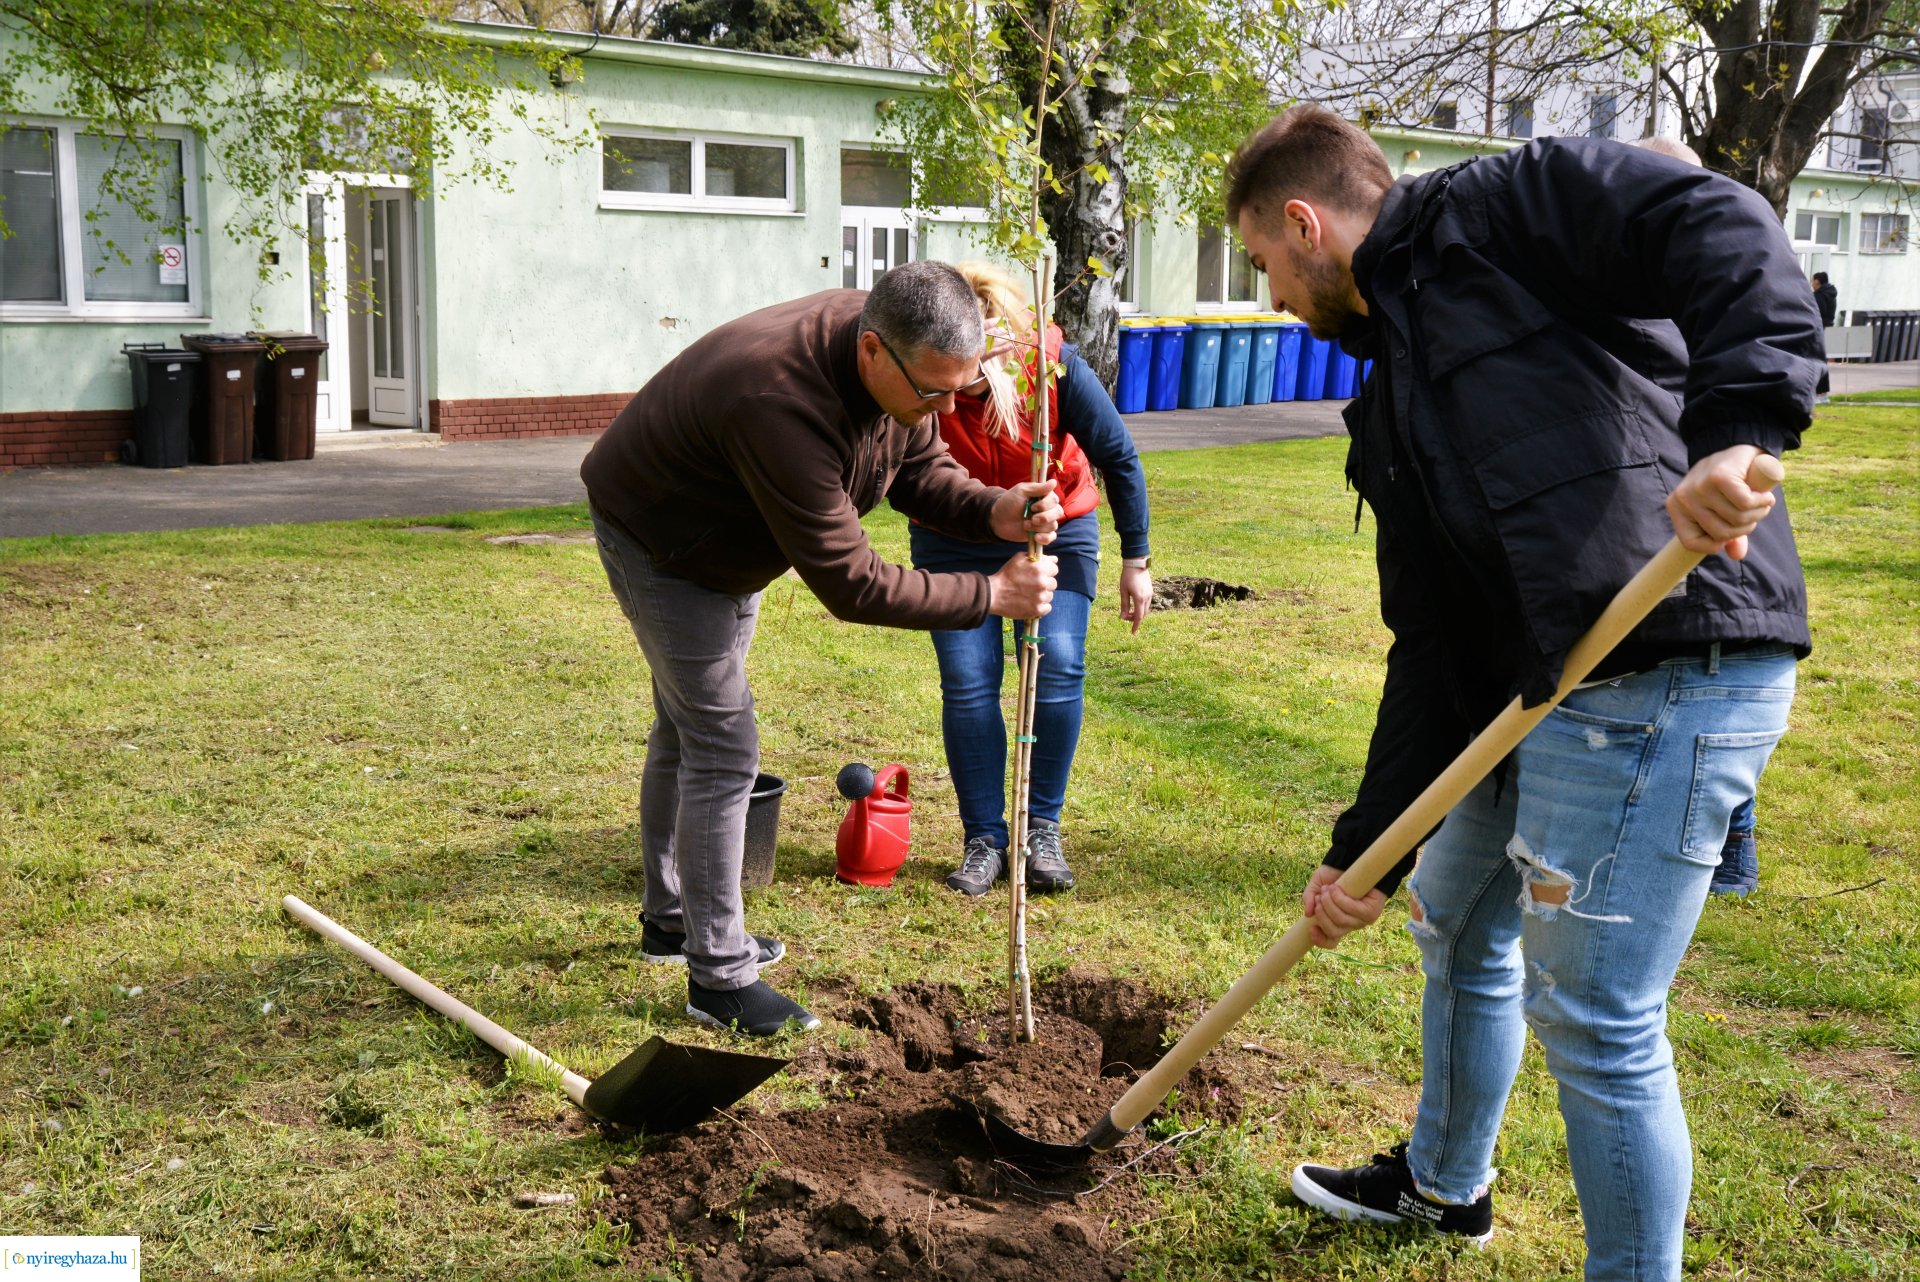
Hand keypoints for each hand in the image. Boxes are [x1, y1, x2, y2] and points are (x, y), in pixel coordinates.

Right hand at [988, 551, 1057, 619]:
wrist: (994, 594)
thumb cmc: (1006, 575)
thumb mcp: (1020, 559)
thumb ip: (1039, 557)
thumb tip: (1055, 559)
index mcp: (1040, 568)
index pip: (1054, 569)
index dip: (1046, 571)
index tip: (1038, 574)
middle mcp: (1042, 582)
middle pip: (1053, 583)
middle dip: (1044, 583)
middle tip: (1031, 585)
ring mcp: (1041, 597)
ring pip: (1050, 596)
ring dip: (1042, 595)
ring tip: (1028, 594)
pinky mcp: (1037, 610)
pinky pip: (1047, 608)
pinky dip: (1040, 606)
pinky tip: (1030, 603)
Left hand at [991, 480, 1060, 544]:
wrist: (998, 519)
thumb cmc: (1009, 502)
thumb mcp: (1021, 491)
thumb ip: (1037, 488)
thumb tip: (1054, 482)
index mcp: (1044, 496)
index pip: (1055, 500)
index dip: (1045, 505)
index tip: (1032, 506)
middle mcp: (1047, 509)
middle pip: (1058, 512)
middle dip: (1044, 517)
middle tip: (1032, 518)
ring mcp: (1045, 522)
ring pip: (1053, 525)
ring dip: (1038, 527)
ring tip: (1025, 525)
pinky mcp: (1041, 533)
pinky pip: (1051, 537)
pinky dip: (1045, 538)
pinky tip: (1035, 537)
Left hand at [1117, 564, 1150, 633]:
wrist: (1136, 564)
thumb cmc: (1127, 577)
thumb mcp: (1123, 591)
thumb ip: (1124, 605)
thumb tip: (1123, 617)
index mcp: (1139, 598)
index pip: (1139, 616)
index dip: (1135, 625)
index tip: (1133, 632)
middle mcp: (1147, 597)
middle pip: (1143, 614)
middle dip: (1135, 618)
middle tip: (1126, 617)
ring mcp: (1150, 594)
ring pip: (1146, 609)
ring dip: (1138, 613)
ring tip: (1129, 611)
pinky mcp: (1150, 591)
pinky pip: (1147, 603)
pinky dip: (1141, 607)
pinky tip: (1135, 604)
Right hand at [1302, 863, 1386, 948]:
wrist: (1350, 860)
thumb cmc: (1333, 875)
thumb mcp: (1315, 887)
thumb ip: (1309, 899)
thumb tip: (1308, 914)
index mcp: (1337, 922)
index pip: (1330, 941)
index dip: (1320, 940)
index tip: (1310, 928)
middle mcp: (1350, 924)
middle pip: (1334, 931)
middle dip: (1322, 915)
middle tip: (1319, 897)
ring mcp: (1362, 920)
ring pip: (1342, 921)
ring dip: (1330, 904)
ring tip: (1327, 889)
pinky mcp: (1371, 911)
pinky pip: (1354, 910)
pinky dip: (1341, 899)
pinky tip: (1336, 889)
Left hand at [1665, 445, 1778, 560]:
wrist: (1736, 445)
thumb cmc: (1728, 484)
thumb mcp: (1724, 510)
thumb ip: (1730, 535)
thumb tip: (1737, 556)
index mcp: (1676, 508)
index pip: (1691, 543)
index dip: (1715, 545)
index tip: (1731, 534)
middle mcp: (1683, 498)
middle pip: (1720, 532)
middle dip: (1745, 527)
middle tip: (1755, 513)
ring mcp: (1699, 487)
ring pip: (1736, 518)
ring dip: (1758, 514)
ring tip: (1762, 503)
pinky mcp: (1719, 477)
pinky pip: (1746, 503)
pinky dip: (1762, 502)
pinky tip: (1765, 496)